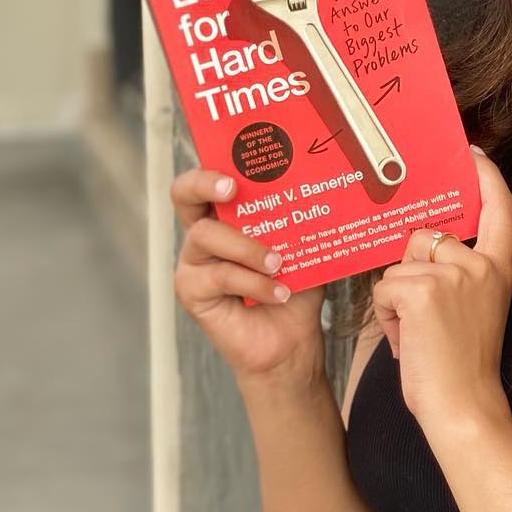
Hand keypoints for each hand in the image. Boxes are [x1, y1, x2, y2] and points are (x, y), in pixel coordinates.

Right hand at [170, 166, 326, 389]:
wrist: (291, 342)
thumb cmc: (295, 289)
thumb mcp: (303, 248)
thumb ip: (302, 221)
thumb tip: (328, 187)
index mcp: (227, 217)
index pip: (207, 180)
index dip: (211, 168)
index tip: (235, 170)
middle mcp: (203, 235)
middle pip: (184, 195)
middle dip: (205, 184)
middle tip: (233, 189)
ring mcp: (193, 263)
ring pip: (206, 236)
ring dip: (248, 247)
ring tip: (280, 263)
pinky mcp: (192, 292)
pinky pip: (219, 276)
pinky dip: (254, 283)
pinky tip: (278, 292)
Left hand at [370, 147, 511, 430]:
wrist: (464, 409)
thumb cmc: (461, 368)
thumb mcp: (470, 310)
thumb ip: (457, 274)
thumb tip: (418, 243)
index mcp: (497, 270)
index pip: (499, 209)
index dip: (486, 176)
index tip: (472, 153)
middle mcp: (479, 265)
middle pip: (422, 238)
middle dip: (408, 273)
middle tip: (423, 321)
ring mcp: (453, 275)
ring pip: (396, 266)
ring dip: (394, 301)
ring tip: (416, 336)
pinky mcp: (422, 290)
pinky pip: (383, 288)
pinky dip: (385, 317)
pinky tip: (406, 341)